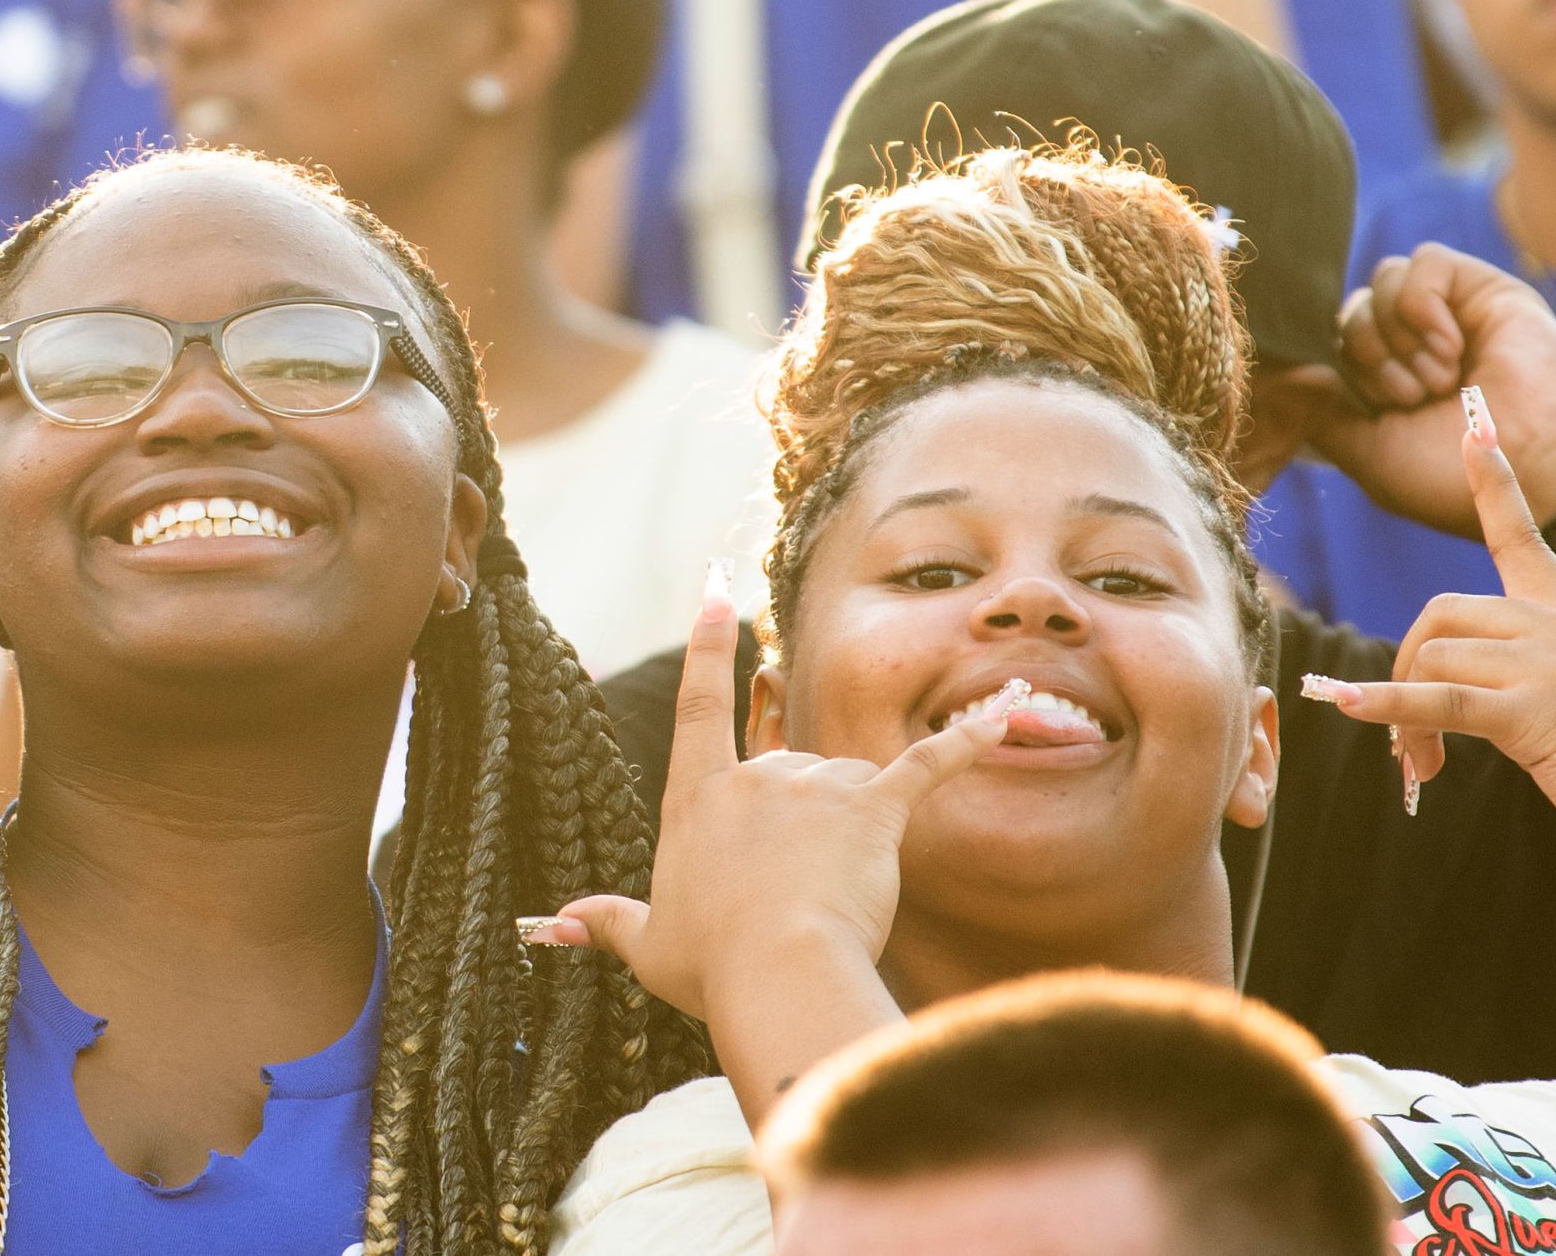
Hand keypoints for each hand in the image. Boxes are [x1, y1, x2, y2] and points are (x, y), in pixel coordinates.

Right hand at [523, 575, 1007, 1029]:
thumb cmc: (713, 965)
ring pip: (845, 784)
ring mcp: (814, 786)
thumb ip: (605, 921)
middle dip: (801, 818)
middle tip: (798, 884)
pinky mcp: (871, 808)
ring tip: (836, 900)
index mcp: (697, 797)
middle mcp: (753, 776)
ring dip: (850, 830)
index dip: (711, 643)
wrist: (777, 970)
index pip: (701, 704)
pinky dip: (967, 743)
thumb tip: (552, 923)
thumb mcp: (648, 944)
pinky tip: (1004, 720)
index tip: (720, 586)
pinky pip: (926, 766)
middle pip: (787, 765)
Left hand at [1303, 390, 1555, 876]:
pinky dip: (1385, 703)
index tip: (1473, 430)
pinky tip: (1347, 705)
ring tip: (1420, 766)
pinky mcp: (1534, 714)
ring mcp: (1548, 666)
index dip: (1494, 484)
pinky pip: (1436, 699)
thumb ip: (1543, 679)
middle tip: (1408, 732)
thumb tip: (1474, 701)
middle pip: (1442, 614)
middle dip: (1407, 664)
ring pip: (1433, 658)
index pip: (1523, 536)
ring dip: (1404, 715)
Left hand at [1308, 246, 1555, 529]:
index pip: (1332, 344)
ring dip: (1399, 336)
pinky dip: (1423, 305)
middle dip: (1369, 358)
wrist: (1538, 473)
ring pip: (1380, 281)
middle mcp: (1418, 347)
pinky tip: (1451, 346)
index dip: (1345, 372)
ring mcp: (1451, 317)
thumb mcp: (1370, 455)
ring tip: (1442, 378)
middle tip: (1416, 397)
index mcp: (1391, 384)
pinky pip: (1423, 260)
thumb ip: (1321, 410)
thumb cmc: (1457, 478)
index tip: (1384, 410)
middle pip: (1350, 311)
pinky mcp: (1484, 290)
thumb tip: (1285, 367)